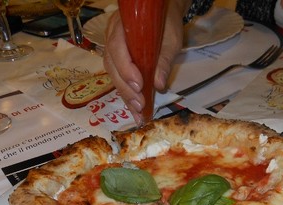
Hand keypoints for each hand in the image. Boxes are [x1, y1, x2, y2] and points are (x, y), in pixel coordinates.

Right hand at [103, 0, 189, 123]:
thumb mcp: (171, 40)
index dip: (126, 68)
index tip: (139, 85)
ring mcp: (112, 49)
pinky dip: (127, 94)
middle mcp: (112, 36)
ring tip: (138, 111)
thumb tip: (158, 85)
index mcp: (122, 26)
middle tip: (139, 105)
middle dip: (125, 88)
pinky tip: (135, 109)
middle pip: (112, 65)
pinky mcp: (118, 61)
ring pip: (113, 74)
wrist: (163, 16)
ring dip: (125, 94)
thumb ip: (163, 60)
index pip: (117, 48)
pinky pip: (118, 78)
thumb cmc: (167, 24)